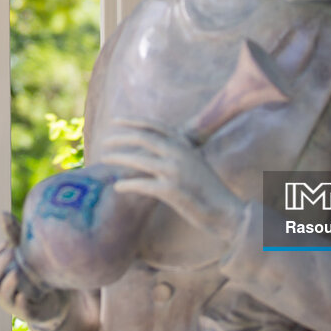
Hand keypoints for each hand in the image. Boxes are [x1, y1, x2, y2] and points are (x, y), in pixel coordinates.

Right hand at [0, 241, 67, 325]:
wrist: (55, 294)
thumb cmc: (32, 268)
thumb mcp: (23, 249)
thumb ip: (12, 233)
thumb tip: (2, 213)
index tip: (5, 243)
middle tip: (12, 251)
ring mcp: (11, 302)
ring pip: (0, 295)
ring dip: (7, 282)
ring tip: (18, 271)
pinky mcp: (27, 311)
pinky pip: (20, 309)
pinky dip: (21, 300)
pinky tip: (25, 293)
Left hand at [101, 118, 242, 233]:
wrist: (226, 210)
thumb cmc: (208, 188)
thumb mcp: (195, 161)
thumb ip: (177, 151)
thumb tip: (152, 147)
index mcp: (184, 143)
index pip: (154, 125)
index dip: (132, 121)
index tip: (115, 120)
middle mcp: (179, 152)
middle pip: (142, 137)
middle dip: (120, 137)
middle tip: (104, 141)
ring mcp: (174, 170)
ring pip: (137, 159)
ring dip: (118, 158)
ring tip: (104, 159)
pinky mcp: (171, 190)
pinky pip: (141, 184)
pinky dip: (127, 184)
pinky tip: (118, 187)